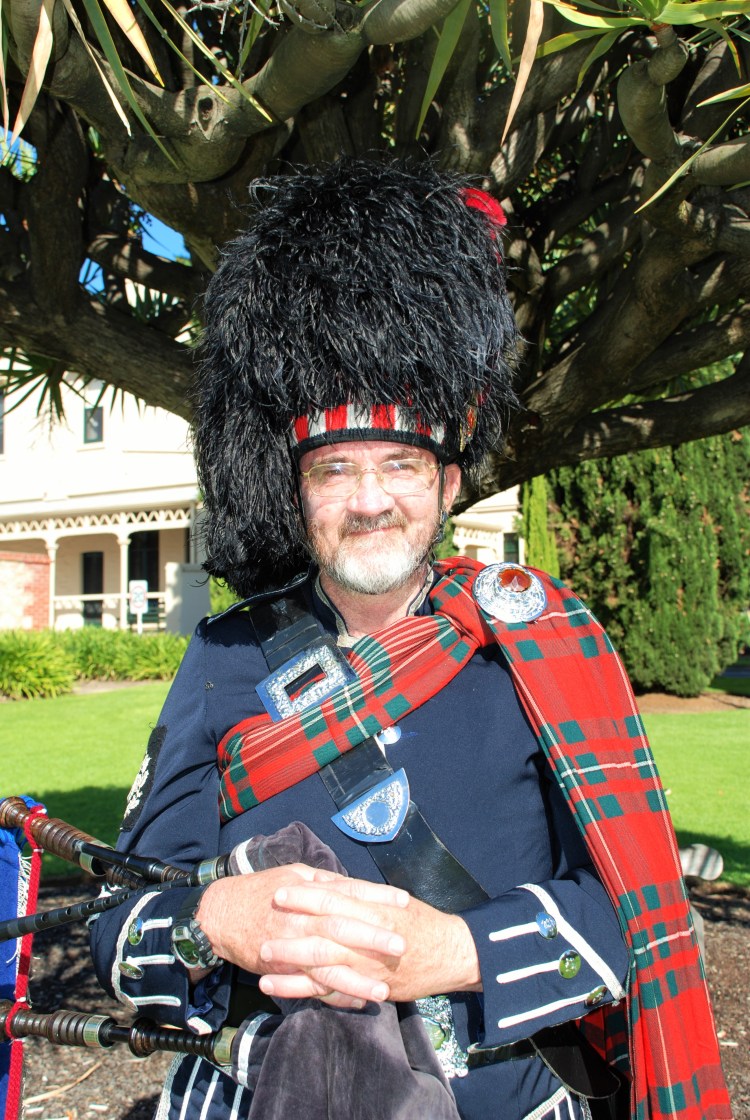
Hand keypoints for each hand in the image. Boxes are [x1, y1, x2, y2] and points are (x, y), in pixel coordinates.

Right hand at [196, 866, 410, 1005]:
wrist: (221, 915)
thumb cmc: (261, 891)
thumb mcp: (293, 874)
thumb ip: (323, 881)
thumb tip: (353, 884)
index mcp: (308, 890)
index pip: (349, 891)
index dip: (377, 896)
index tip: (403, 901)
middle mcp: (302, 918)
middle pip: (342, 927)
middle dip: (372, 937)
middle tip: (402, 944)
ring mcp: (292, 946)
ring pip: (328, 964)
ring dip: (356, 978)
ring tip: (384, 990)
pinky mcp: (283, 969)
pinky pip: (312, 986)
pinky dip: (334, 996)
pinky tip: (356, 1003)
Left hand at [256, 875, 480, 1003]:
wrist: (454, 953)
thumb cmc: (425, 924)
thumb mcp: (395, 903)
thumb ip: (365, 897)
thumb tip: (336, 886)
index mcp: (373, 910)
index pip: (333, 898)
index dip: (306, 894)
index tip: (283, 888)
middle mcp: (367, 936)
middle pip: (321, 928)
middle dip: (291, 923)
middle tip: (266, 916)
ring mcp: (365, 964)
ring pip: (320, 960)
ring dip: (289, 958)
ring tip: (261, 955)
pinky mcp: (366, 987)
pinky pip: (329, 990)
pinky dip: (301, 989)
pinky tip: (279, 987)